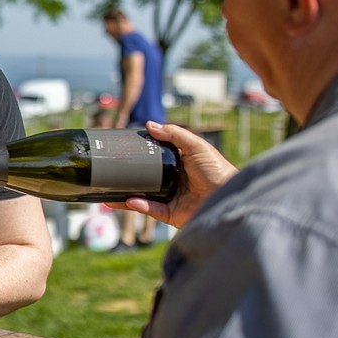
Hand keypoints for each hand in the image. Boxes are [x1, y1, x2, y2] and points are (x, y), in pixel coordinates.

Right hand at [120, 121, 237, 228]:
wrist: (230, 197)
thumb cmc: (219, 170)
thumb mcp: (198, 146)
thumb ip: (175, 133)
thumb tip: (149, 124)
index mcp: (179, 163)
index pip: (154, 157)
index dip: (139, 154)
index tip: (122, 149)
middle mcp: (173, 180)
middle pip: (145, 177)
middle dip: (127, 177)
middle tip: (110, 171)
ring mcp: (171, 197)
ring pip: (142, 195)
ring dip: (125, 194)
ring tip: (108, 192)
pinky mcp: (171, 213)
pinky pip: (150, 209)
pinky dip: (138, 205)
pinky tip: (128, 200)